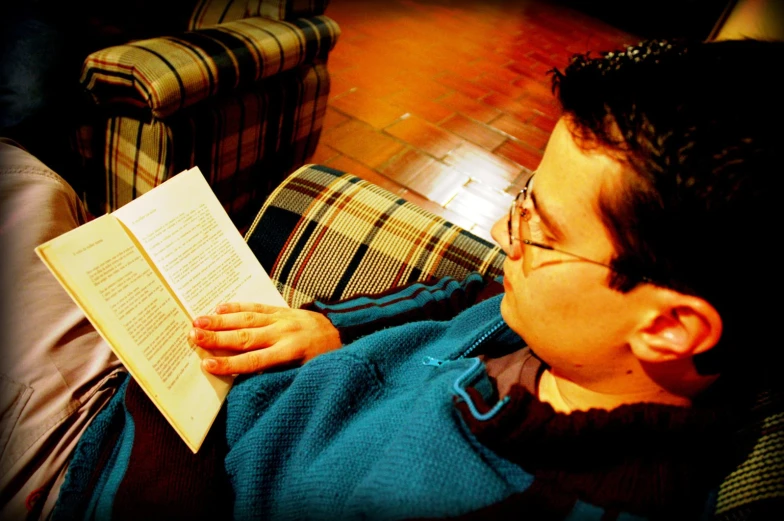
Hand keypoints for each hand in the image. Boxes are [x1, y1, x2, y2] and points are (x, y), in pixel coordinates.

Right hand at [190, 302, 341, 374]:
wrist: (342, 332)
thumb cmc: (323, 358)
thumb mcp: (307, 373)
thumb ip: (281, 375)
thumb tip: (251, 383)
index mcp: (289, 353)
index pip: (253, 361)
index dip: (229, 364)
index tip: (207, 365)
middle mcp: (283, 333)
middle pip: (245, 337)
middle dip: (217, 338)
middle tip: (193, 337)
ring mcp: (281, 319)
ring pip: (247, 319)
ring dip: (221, 321)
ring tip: (198, 322)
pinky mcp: (281, 310)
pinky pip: (257, 306)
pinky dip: (238, 306)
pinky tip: (220, 307)